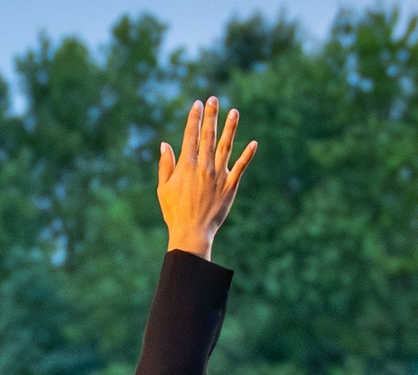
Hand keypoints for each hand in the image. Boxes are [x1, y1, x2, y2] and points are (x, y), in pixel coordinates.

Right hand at [158, 97, 255, 261]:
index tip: (197, 104)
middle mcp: (204, 166)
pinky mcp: (230, 186)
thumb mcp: (163, 188)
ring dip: (231, 128)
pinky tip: (254, 143)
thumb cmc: (174, 211)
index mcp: (186, 165)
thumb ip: (165, 165)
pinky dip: (248, 155)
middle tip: (214, 98)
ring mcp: (219, 175)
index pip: (190, 135)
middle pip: (208, 135)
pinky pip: (241, 167)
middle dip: (211, 115)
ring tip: (234, 112)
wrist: (192, 232)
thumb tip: (165, 144)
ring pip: (226, 146)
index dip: (194, 117)